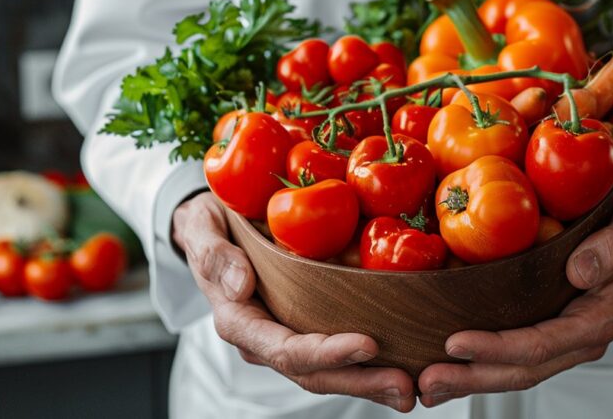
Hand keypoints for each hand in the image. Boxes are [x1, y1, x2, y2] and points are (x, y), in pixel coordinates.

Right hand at [172, 192, 416, 411]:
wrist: (212, 227)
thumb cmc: (209, 224)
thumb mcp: (201, 228)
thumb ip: (213, 255)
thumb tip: (239, 284)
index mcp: (238, 321)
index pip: (284, 349)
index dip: (326, 353)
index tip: (368, 344)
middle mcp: (263, 339)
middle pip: (312, 372)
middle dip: (360, 381)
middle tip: (404, 385)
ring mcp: (285, 337)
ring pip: (328, 372)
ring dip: (370, 382)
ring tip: (410, 388)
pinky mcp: (304, 327)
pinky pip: (336, 355)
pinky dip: (367, 366)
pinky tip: (403, 366)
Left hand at [417, 194, 612, 407]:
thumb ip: (612, 248)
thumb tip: (580, 271)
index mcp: (596, 320)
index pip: (540, 344)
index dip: (497, 347)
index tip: (455, 342)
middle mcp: (577, 340)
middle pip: (520, 370)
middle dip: (472, 377)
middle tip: (427, 380)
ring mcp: (561, 340)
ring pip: (512, 371)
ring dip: (469, 379)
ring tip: (426, 386)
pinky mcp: (546, 331)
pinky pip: (510, 356)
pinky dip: (478, 365)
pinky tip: (446, 367)